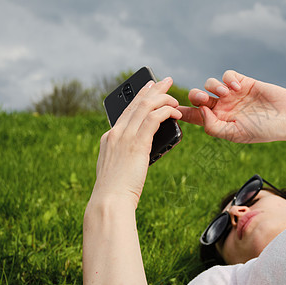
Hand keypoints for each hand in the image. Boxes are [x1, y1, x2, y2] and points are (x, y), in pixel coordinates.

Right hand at [91, 77, 181, 207]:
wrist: (109, 202)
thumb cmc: (115, 191)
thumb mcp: (118, 168)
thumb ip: (127, 155)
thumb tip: (142, 151)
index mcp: (109, 138)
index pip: (126, 111)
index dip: (140, 97)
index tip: (149, 88)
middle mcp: (115, 133)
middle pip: (136, 103)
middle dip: (153, 90)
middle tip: (166, 81)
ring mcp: (124, 137)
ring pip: (145, 107)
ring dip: (163, 99)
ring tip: (176, 98)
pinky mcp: (137, 143)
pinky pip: (153, 119)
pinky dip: (166, 112)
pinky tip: (176, 112)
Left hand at [178, 70, 285, 142]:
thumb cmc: (264, 130)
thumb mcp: (235, 134)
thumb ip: (213, 126)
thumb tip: (199, 110)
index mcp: (219, 122)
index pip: (195, 117)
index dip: (182, 112)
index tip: (170, 109)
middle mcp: (223, 108)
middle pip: (198, 98)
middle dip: (196, 96)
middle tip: (203, 99)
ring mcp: (233, 94)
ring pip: (210, 84)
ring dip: (214, 87)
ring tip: (227, 94)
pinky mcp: (243, 82)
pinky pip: (227, 75)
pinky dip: (229, 80)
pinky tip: (239, 88)